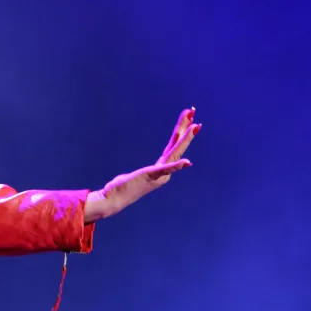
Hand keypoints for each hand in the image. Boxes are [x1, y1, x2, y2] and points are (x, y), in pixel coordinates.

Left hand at [85, 107, 200, 221]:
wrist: (114, 200)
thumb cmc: (122, 187)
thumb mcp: (140, 175)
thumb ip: (148, 173)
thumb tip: (149, 172)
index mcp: (161, 167)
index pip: (174, 144)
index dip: (181, 129)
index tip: (188, 114)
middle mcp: (164, 170)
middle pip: (177, 145)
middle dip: (185, 127)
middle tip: (193, 110)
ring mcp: (159, 174)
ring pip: (175, 153)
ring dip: (185, 140)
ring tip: (196, 126)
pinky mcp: (150, 176)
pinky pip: (165, 170)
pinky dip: (177, 166)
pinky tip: (187, 162)